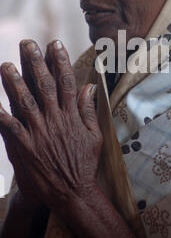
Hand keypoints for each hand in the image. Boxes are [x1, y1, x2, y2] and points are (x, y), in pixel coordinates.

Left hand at [0, 39, 102, 213]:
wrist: (73, 193)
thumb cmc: (85, 164)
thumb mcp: (95, 136)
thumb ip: (89, 110)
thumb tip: (89, 87)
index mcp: (72, 117)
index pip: (67, 83)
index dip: (61, 62)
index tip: (55, 45)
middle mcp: (56, 120)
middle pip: (45, 87)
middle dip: (36, 63)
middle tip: (28, 44)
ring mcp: (40, 133)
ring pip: (26, 102)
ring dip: (15, 83)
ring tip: (5, 65)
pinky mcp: (26, 147)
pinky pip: (10, 127)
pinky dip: (0, 114)